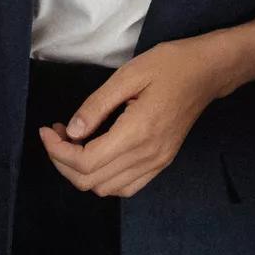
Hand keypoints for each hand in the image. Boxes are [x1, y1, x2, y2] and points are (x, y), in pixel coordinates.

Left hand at [37, 37, 234, 199]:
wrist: (208, 71)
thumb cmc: (170, 65)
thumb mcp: (129, 75)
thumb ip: (97, 105)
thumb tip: (71, 132)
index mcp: (137, 132)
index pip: (86, 161)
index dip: (57, 151)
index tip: (47, 130)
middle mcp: (148, 156)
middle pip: (91, 181)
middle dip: (63, 161)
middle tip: (57, 133)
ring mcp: (157, 163)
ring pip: (106, 189)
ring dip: (82, 172)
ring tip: (74, 141)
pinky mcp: (162, 162)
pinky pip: (126, 186)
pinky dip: (104, 178)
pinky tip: (98, 153)